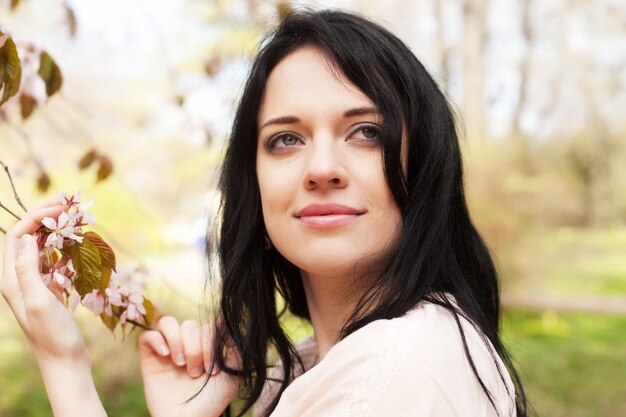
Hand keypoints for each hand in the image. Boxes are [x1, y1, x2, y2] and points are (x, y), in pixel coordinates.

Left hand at [1, 198, 88, 363]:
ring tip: (74, 218)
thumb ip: (27, 269)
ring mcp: (34, 284)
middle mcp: (19, 279)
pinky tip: (77, 243)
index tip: (60, 208)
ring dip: (55, 230)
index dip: (36, 217)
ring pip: (41, 247)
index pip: (17, 236)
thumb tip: (25, 237)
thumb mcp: (39, 300)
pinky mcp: (49, 290)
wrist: (65, 362)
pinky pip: (53, 261)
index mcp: (11, 279)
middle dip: (45, 217)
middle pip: (27, 238)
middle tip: (69, 205)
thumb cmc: (52, 335)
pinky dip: (64, 247)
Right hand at [139, 316, 240, 416]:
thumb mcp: (232, 373)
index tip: (214, 370)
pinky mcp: (149, 359)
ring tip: (180, 364)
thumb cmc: (212, 400)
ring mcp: (167, 350)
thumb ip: (235, 348)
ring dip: (177, 341)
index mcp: (205, 346)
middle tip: (195, 373)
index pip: (208, 327)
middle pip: (190, 324)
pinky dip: (156, 340)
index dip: (211, 344)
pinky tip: (165, 355)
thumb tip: (226, 322)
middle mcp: (186, 345)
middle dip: (195, 349)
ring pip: (168, 323)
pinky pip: (147, 335)